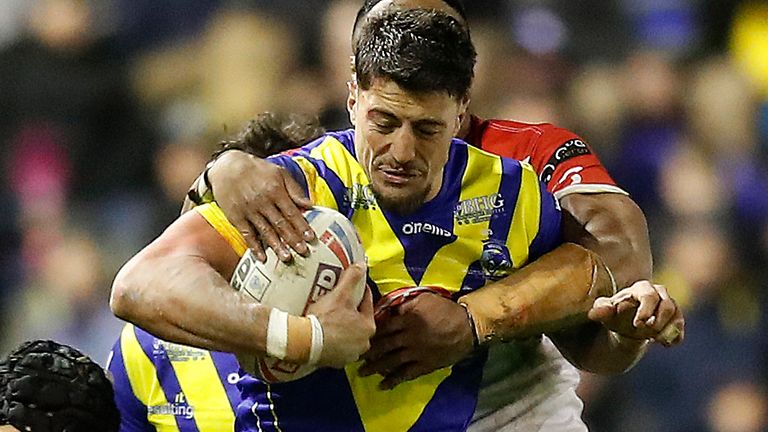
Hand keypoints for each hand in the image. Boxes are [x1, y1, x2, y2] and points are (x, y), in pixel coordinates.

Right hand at [208, 150, 313, 261]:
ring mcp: (248, 210)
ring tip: (286, 258)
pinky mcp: (236, 217)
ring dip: (276, 246)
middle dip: (293, 239)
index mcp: (275, 190)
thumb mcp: (279, 172)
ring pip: (265, 231)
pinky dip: (254, 247)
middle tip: (303, 252)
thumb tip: (310, 205)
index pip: (291, 212)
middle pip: (280, 224)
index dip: (302, 225)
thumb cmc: (257, 169)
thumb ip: (294, 189)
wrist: (226, 166)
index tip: (311, 237)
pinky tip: (262, 258)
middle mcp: (262, 202)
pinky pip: (247, 234)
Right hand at [307, 264, 375, 368]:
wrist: (305, 342)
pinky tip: (325, 333)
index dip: (360, 291)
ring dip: (343, 327)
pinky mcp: (337, 362)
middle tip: (340, 303)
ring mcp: (350, 354)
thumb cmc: (325, 319)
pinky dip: (334, 340)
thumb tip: (361, 265)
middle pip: (359, 321)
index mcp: (368, 326)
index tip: (353, 286)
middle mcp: (363, 343)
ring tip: (331, 317)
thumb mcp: (340, 295)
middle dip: (351, 312)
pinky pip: (338, 347)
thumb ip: (352, 278)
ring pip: (349, 335)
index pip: (367, 303)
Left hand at [359, 292, 473, 389]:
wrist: (466, 326)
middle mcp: (409, 337)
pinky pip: (405, 375)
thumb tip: (388, 308)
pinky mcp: (424, 365)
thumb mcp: (423, 298)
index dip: (370, 332)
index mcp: (407, 319)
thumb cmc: (444, 309)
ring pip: (391, 361)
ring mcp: (416, 353)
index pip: (383, 326)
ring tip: (362, 373)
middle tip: (354, 356)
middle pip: (384, 345)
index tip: (358, 335)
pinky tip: (382, 386)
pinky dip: (393, 381)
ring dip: (375, 368)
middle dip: (368, 352)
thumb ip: (405, 303)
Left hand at [588, 280, 684, 346]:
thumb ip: (601, 310)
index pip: (649, 296)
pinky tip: (665, 344)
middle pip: (667, 305)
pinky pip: (680, 328)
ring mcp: (669, 306)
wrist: (626, 326)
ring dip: (666, 330)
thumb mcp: (605, 311)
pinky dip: (675, 337)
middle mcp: (659, 293)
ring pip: (676, 316)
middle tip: (645, 331)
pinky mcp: (676, 319)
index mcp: (641, 288)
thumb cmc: (614, 314)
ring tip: (653, 339)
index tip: (638, 324)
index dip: (646, 311)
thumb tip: (594, 313)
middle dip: (658, 321)